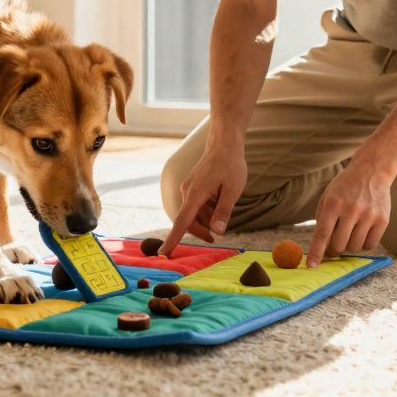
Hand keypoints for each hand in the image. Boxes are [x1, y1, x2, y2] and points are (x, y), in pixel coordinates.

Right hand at [161, 129, 246, 255]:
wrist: (224, 143)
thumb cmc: (230, 164)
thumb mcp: (233, 189)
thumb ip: (223, 211)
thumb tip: (217, 231)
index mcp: (196, 194)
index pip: (182, 222)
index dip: (173, 239)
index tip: (163, 253)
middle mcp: (188, 191)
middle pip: (189, 220)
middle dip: (202, 230)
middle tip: (218, 236)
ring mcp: (189, 188)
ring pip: (194, 213)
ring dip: (207, 217)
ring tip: (224, 204)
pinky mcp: (192, 186)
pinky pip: (197, 204)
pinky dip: (207, 208)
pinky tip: (220, 197)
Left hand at [307, 160, 391, 267]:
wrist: (372, 171)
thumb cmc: (344, 187)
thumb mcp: (327, 197)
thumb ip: (322, 220)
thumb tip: (320, 247)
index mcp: (333, 203)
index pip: (322, 233)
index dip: (316, 252)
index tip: (312, 266)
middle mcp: (351, 209)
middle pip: (339, 244)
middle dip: (333, 250)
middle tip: (332, 248)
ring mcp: (368, 215)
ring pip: (354, 247)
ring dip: (349, 246)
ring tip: (349, 232)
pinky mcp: (383, 220)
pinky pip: (370, 245)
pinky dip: (363, 244)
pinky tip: (361, 232)